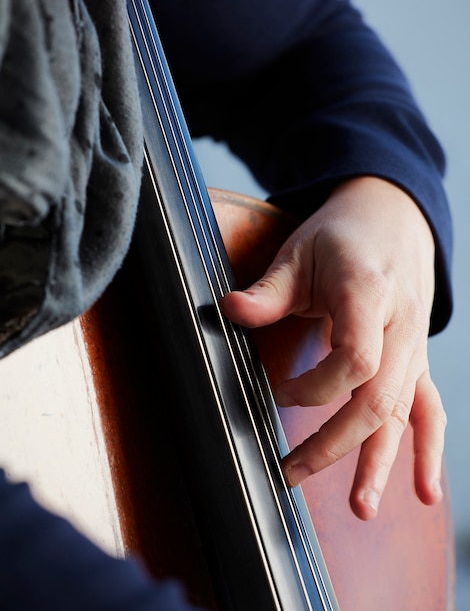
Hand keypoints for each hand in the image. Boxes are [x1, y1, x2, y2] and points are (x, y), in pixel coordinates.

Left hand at [220, 176, 446, 519]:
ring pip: (403, 414)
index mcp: (369, 295)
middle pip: (376, 400)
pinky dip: (426, 451)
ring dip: (379, 463)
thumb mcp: (302, 250)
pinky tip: (424, 491)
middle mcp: (400, 327)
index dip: (314, 388)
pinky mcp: (415, 359)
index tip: (276, 392)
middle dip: (333, 444)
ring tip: (359, 509)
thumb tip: (228, 310)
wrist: (394, 218)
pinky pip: (428, 409)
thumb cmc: (345, 234)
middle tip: (290, 471)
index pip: (355, 360)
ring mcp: (412, 347)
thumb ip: (269, 289)